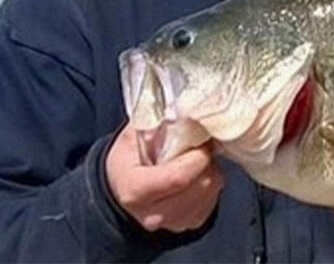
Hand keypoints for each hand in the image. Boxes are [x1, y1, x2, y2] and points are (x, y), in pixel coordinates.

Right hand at [105, 122, 222, 231]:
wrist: (120, 192)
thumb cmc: (127, 160)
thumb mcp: (132, 136)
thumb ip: (156, 122)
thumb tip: (183, 109)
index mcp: (134, 190)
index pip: (178, 176)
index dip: (196, 155)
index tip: (199, 140)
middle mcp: (152, 214)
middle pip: (200, 184)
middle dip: (205, 160)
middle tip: (198, 146)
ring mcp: (172, 223)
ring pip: (211, 192)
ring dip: (209, 171)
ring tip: (195, 160)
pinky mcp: (188, 225)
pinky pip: (213, 201)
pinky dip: (209, 184)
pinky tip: (196, 175)